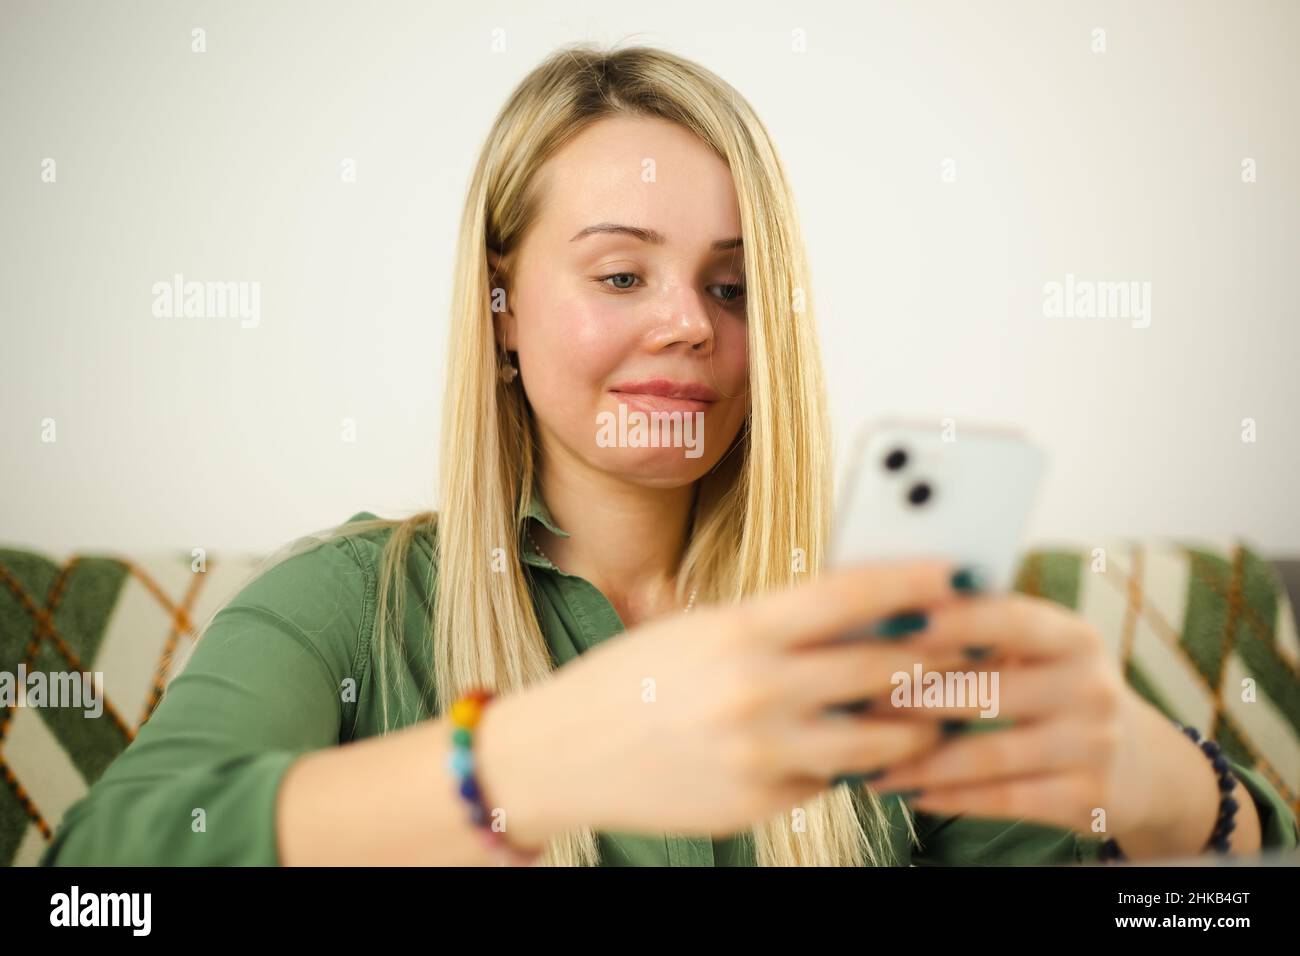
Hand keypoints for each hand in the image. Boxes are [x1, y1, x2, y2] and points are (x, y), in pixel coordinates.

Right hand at [478, 559, 976, 839]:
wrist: (564, 754)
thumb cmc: (629, 679)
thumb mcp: (697, 630)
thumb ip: (774, 625)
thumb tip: (861, 615)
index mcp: (738, 631)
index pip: (846, 596)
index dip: (909, 582)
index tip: (952, 572)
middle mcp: (755, 690)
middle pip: (879, 667)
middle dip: (932, 657)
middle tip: (965, 647)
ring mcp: (760, 752)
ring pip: (877, 739)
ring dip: (914, 725)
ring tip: (929, 714)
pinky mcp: (758, 802)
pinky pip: (829, 779)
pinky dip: (848, 764)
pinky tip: (852, 751)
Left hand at [864, 592, 1261, 856]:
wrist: (1144, 766)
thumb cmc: (1061, 692)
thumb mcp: (1042, 652)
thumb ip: (982, 630)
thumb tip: (887, 611)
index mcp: (1073, 636)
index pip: (1006, 617)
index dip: (948, 619)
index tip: (887, 621)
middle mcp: (1090, 687)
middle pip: (984, 691)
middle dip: (908, 699)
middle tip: (848, 702)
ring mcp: (1094, 745)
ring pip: (986, 755)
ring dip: (916, 761)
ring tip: (864, 762)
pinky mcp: (1090, 799)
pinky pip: (1003, 799)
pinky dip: (949, 797)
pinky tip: (908, 792)